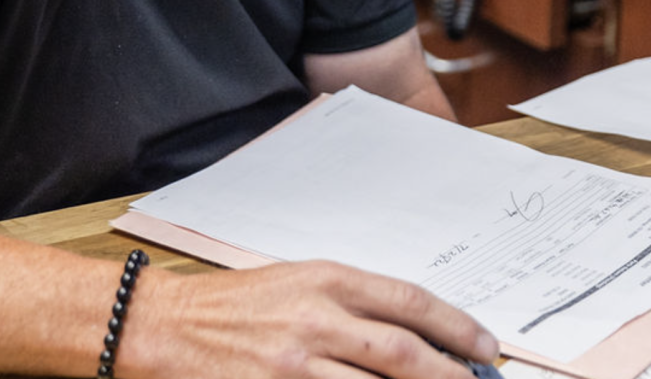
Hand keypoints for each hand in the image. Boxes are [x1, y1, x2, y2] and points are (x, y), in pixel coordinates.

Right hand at [121, 259, 498, 378]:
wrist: (164, 326)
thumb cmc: (233, 305)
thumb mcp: (297, 283)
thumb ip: (352, 304)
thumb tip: (416, 334)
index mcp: (325, 280)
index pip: (409, 303)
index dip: (457, 328)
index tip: (486, 349)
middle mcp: (315, 320)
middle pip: (404, 353)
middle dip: (451, 376)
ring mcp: (295, 365)